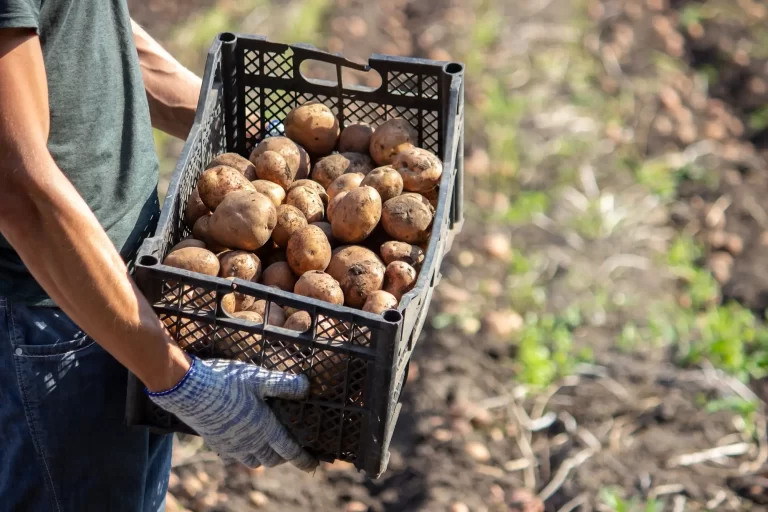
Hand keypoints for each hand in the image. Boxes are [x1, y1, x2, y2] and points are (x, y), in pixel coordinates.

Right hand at [146, 356, 317, 470]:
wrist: (190, 390)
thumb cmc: (227, 383)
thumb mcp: (260, 378)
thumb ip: (284, 384)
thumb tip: (306, 387)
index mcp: (265, 429)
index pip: (289, 451)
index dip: (303, 459)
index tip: (312, 465)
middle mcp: (250, 443)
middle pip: (272, 459)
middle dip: (282, 456)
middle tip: (287, 447)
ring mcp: (232, 446)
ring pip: (253, 461)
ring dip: (263, 456)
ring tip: (266, 444)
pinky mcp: (216, 443)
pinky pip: (234, 457)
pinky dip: (243, 453)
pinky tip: (241, 440)